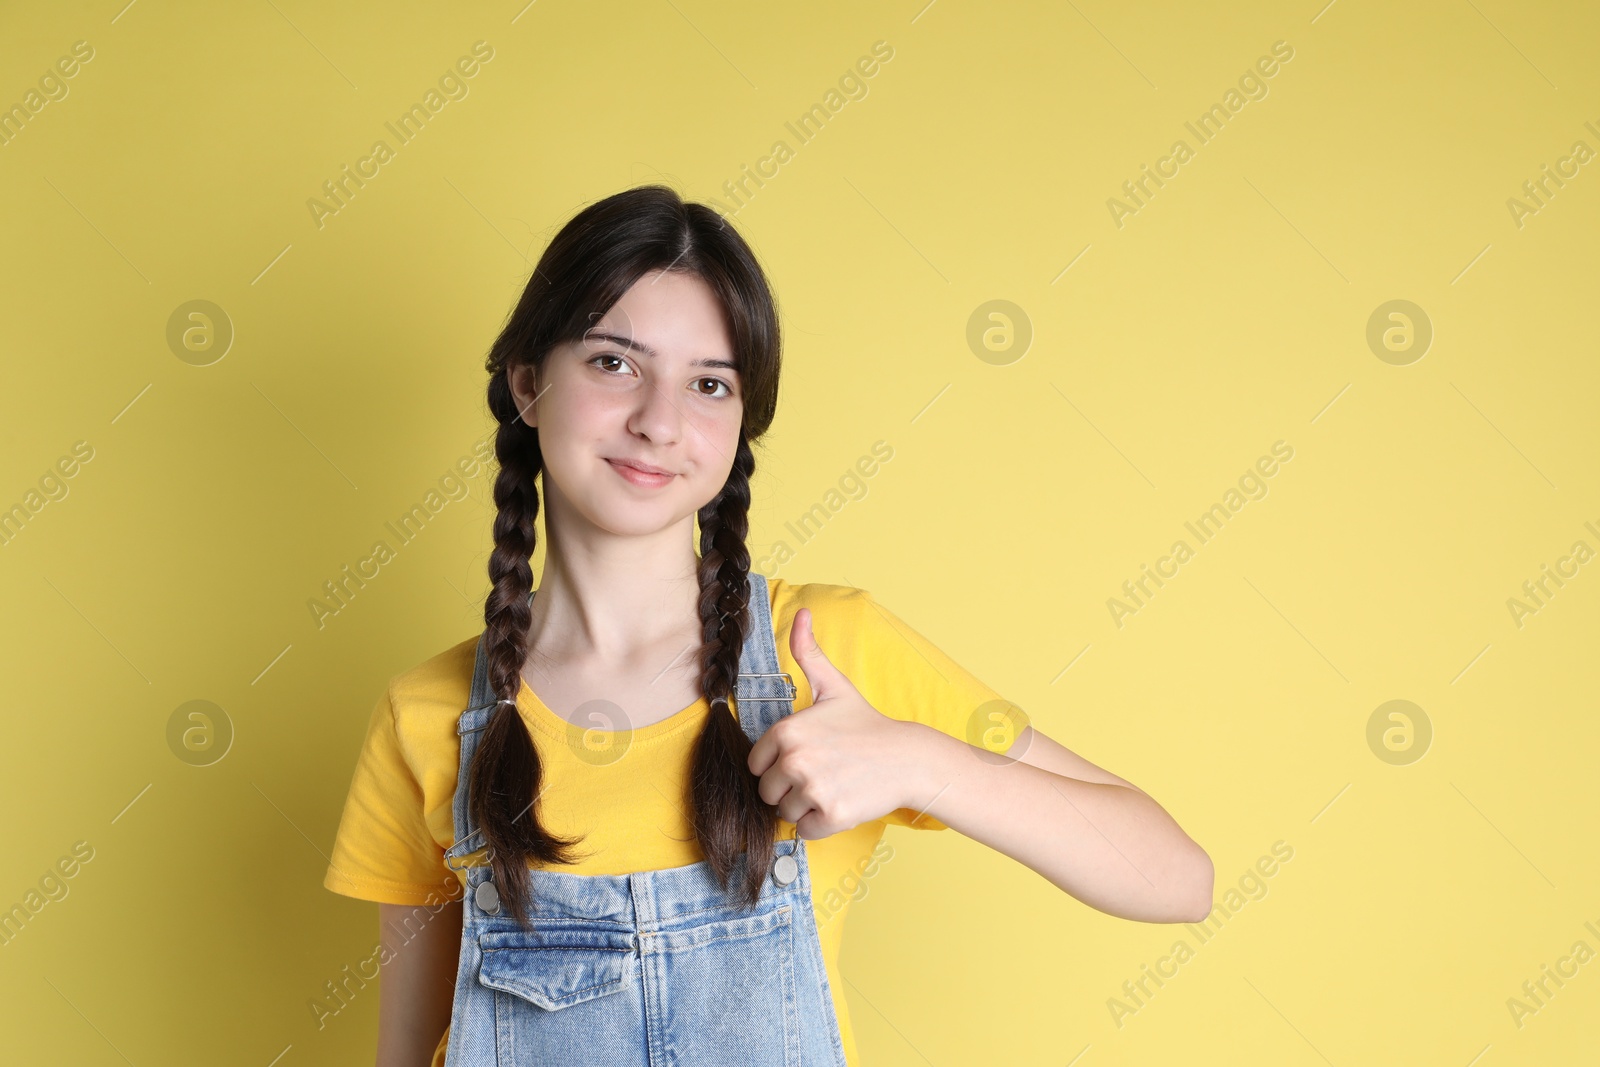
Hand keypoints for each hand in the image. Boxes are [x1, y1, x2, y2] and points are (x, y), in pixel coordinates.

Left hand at [746, 607, 924, 838]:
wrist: (908, 758)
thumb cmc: (866, 725)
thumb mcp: (833, 686)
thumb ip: (809, 652)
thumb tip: (802, 613)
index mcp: (786, 731)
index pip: (757, 765)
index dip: (778, 764)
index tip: (806, 757)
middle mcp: (795, 760)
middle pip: (768, 792)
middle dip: (790, 788)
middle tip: (822, 774)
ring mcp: (813, 789)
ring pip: (786, 813)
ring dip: (806, 806)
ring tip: (834, 786)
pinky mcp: (831, 816)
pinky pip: (805, 831)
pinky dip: (821, 824)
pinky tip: (841, 802)